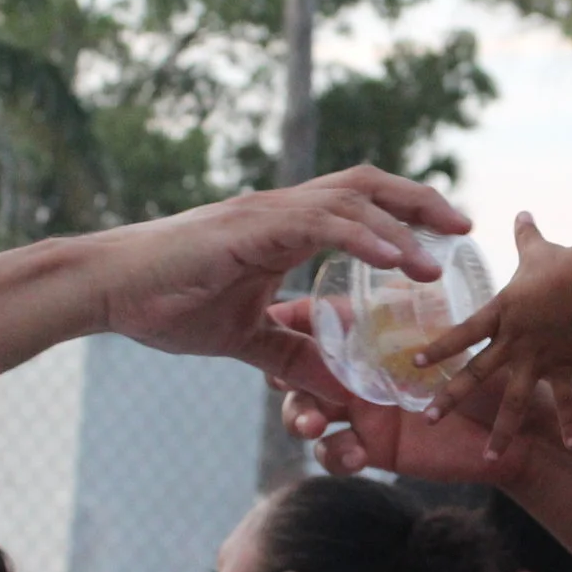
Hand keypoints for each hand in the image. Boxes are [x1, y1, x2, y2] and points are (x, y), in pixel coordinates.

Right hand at [91, 167, 470, 397]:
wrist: (105, 287)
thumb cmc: (164, 302)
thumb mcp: (245, 338)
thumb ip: (292, 355)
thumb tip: (336, 387)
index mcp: (282, 226)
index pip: (358, 201)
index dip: (405, 209)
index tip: (446, 233)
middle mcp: (281, 208)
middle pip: (368, 184)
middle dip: (420, 201)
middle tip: (465, 226)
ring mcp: (266, 214)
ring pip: (352, 201)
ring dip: (401, 226)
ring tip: (438, 259)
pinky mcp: (250, 230)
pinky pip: (320, 226)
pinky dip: (364, 239)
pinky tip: (395, 258)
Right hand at [268, 299, 551, 483]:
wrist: (517, 428)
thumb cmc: (495, 369)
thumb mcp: (460, 329)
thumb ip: (430, 299)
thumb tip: (435, 244)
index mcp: (370, 335)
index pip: (319, 321)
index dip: (291, 320)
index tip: (269, 317)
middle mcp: (356, 370)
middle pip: (296, 370)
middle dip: (281, 374)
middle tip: (280, 380)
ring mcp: (359, 411)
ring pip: (304, 412)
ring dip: (298, 417)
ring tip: (312, 425)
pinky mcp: (371, 448)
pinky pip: (335, 452)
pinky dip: (335, 454)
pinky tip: (353, 455)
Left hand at [417, 213, 571, 456]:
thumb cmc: (563, 264)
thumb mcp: (537, 249)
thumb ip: (525, 235)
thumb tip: (522, 212)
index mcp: (500, 314)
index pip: (461, 333)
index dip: (438, 347)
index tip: (415, 363)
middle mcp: (513, 341)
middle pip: (476, 375)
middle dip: (451, 398)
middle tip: (428, 420)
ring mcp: (537, 358)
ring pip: (514, 400)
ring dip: (502, 430)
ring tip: (489, 458)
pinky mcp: (563, 366)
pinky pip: (565, 399)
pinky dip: (569, 422)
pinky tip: (571, 445)